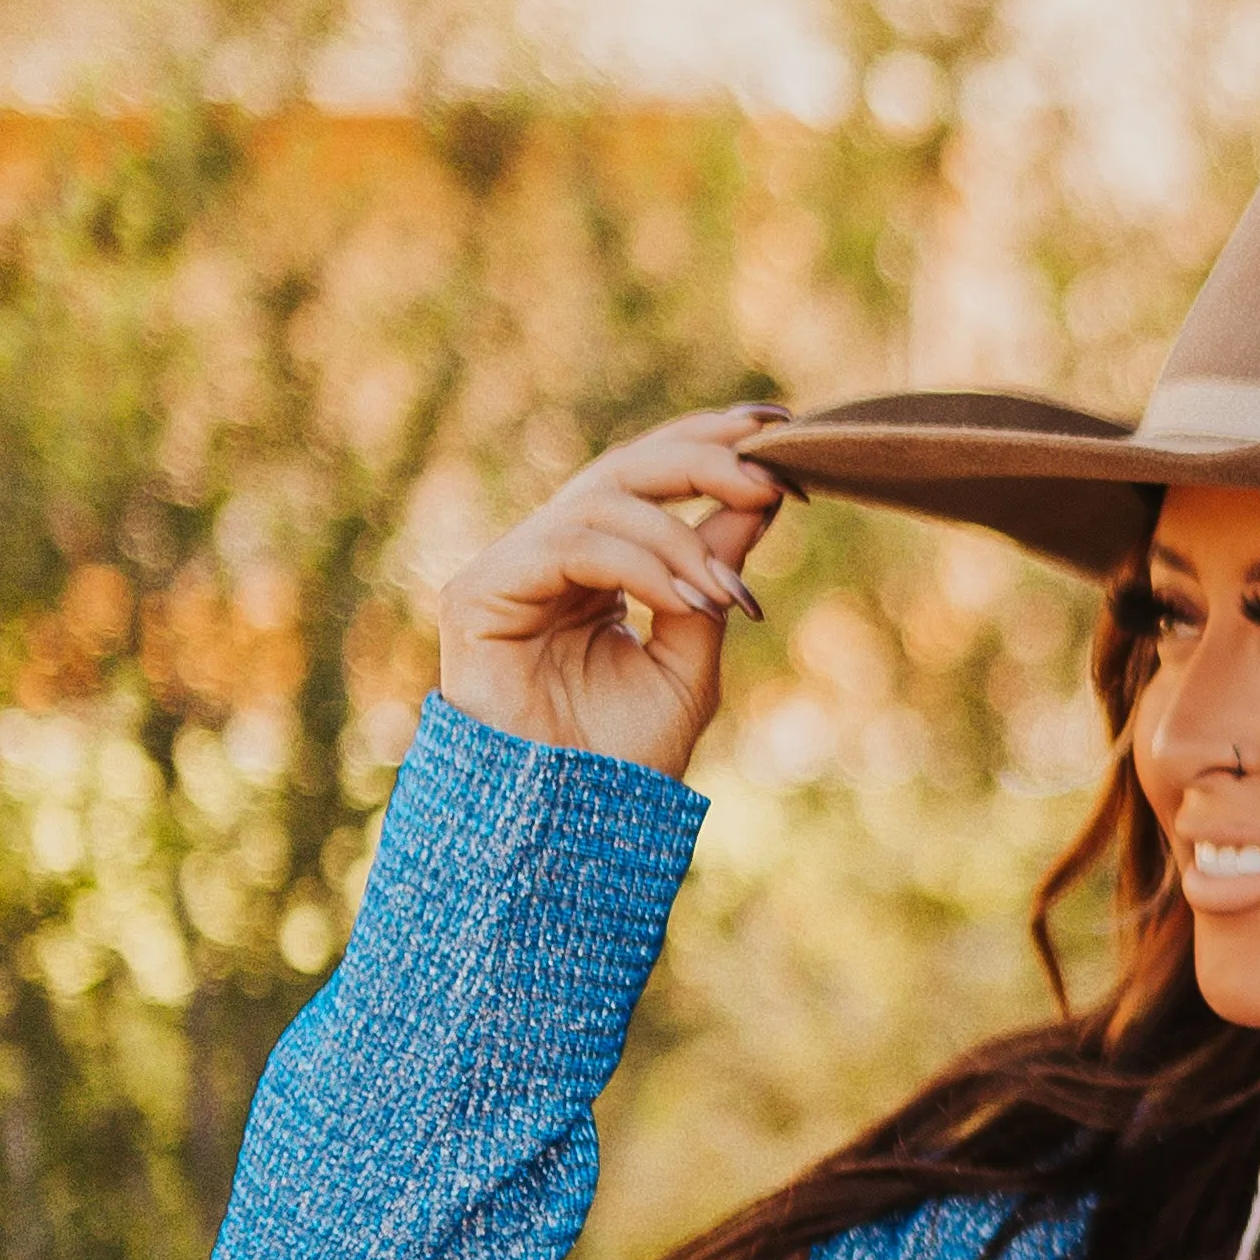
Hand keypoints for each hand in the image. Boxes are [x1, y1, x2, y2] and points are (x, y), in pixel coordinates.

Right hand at [434, 408, 786, 780]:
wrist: (570, 831)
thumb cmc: (624, 759)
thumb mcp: (692, 655)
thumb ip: (715, 573)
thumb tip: (761, 497)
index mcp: (596, 565)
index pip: (648, 476)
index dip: (708, 442)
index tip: (780, 428)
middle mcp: (549, 556)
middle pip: (624, 467)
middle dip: (702, 459)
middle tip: (769, 476)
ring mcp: (509, 570)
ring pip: (603, 503)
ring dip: (679, 541)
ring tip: (726, 595)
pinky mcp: (479, 592)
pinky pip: (570, 545)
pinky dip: (639, 566)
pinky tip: (686, 602)